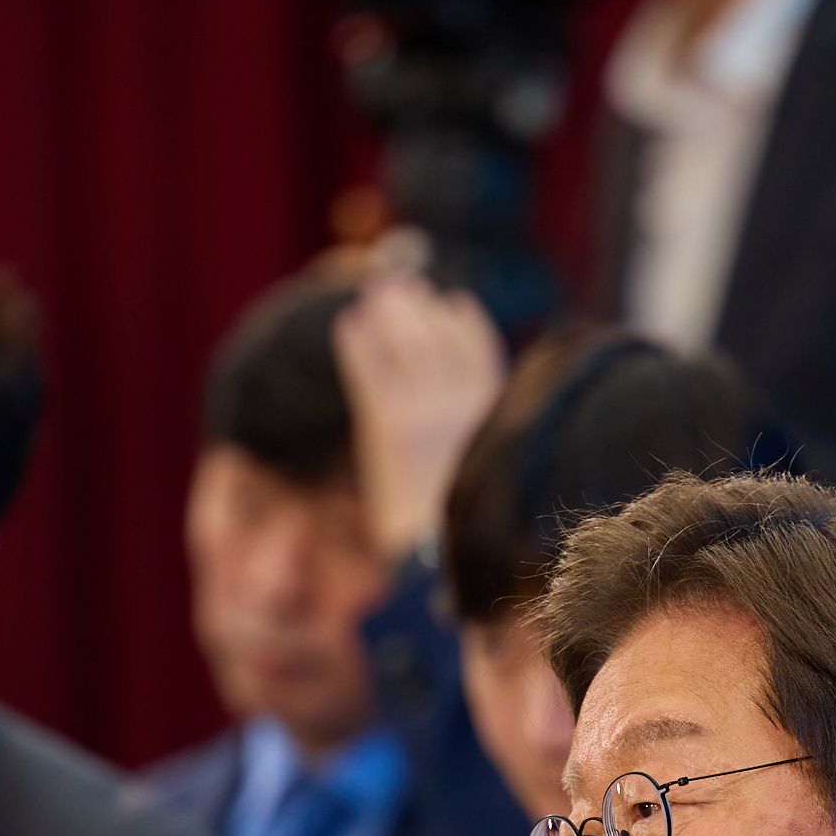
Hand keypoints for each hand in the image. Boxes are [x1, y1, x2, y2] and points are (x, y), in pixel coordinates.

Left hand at [332, 271, 506, 566]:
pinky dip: (357, 343)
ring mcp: (420, 411)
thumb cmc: (459, 509)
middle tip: (401, 287)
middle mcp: (456, 404)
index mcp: (489, 411)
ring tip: (376, 296)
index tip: (451, 300)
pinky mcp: (385, 425)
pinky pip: (368, 370)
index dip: (463, 319)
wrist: (431, 548)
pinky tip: (346, 325)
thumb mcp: (486, 457)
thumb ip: (479, 418)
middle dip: (417, 306)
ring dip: (388, 314)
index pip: (478, 347)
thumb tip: (466, 386)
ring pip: (403, 343)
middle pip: (436, 335)